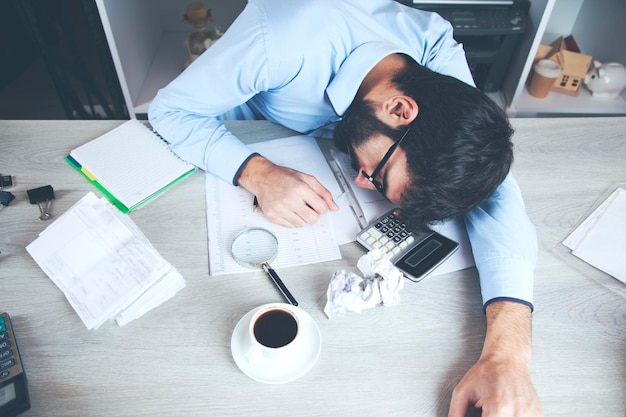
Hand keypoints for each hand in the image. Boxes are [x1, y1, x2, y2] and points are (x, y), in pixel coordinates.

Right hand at [237, 155, 338, 226]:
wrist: (263, 178)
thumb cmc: (284, 177)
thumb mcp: (307, 178)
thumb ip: (323, 193)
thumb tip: (334, 207)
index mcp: (301, 188)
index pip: (322, 208)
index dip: (322, 207)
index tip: (318, 204)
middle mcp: (290, 199)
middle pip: (313, 219)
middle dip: (314, 214)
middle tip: (308, 207)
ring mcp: (280, 209)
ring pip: (302, 224)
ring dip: (302, 217)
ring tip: (296, 207)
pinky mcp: (272, 216)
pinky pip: (290, 226)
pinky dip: (292, 220)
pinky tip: (288, 210)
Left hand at [448, 301, 542, 416]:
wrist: (507, 358)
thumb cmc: (486, 371)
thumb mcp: (462, 392)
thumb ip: (456, 413)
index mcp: (498, 408)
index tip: (477, 413)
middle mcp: (518, 414)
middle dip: (487, 416)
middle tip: (484, 409)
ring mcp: (531, 415)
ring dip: (498, 416)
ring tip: (495, 408)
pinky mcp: (538, 416)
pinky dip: (510, 416)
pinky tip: (506, 408)